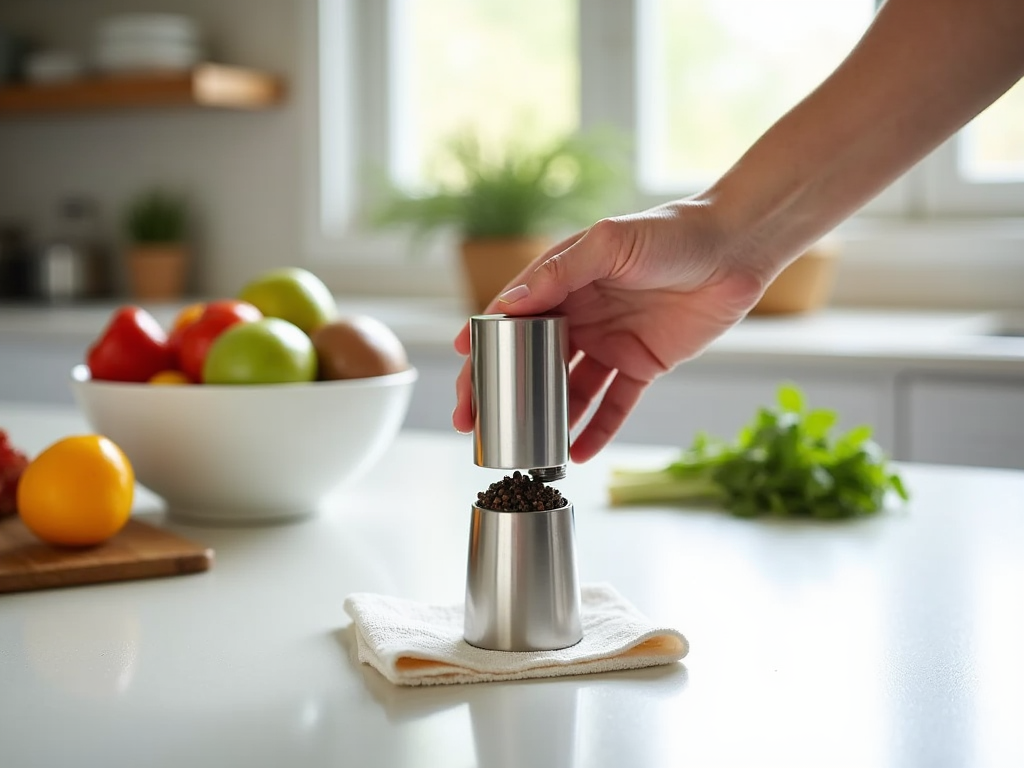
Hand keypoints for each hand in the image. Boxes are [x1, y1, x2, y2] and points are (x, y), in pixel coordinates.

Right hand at [452, 199, 775, 462]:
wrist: (735, 249)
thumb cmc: (671, 232)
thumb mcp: (608, 243)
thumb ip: (558, 272)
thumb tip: (506, 305)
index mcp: (565, 281)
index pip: (512, 319)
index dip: (485, 347)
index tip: (463, 375)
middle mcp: (581, 314)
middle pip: (530, 361)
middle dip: (502, 393)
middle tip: (476, 425)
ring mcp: (610, 341)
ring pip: (568, 389)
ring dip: (547, 418)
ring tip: (524, 448)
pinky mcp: (643, 364)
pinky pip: (615, 403)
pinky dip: (597, 429)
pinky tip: (577, 452)